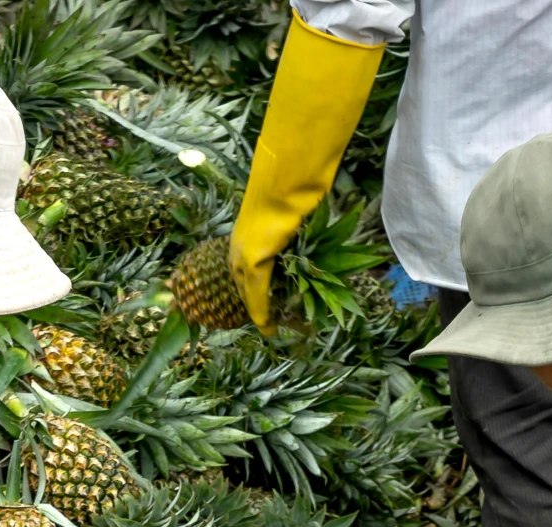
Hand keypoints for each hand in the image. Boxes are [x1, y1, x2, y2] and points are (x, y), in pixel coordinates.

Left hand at [229, 14, 385, 329]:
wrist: (289, 173)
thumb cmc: (293, 179)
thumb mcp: (293, 200)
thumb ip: (295, 211)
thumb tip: (312, 204)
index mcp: (248, 227)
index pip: (245, 263)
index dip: (251, 284)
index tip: (261, 300)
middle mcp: (240, 240)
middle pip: (241, 281)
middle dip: (252, 302)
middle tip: (266, 321)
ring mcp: (242, 251)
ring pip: (248, 290)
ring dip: (259, 310)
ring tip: (271, 328)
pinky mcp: (251, 261)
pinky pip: (256, 294)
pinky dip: (261, 312)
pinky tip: (267, 328)